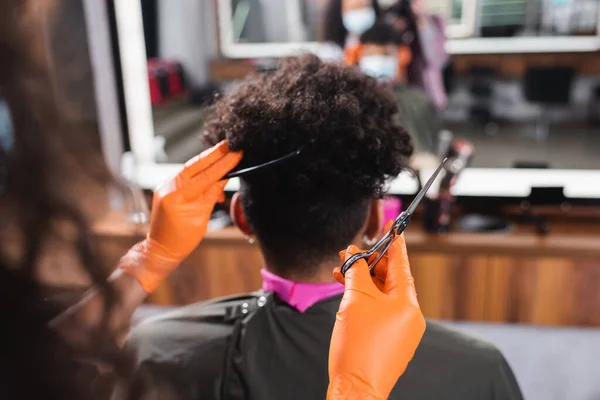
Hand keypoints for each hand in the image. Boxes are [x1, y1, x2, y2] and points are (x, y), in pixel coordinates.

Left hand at [120, 141, 241, 292]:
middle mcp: (168, 186)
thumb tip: (225, 177)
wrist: (160, 250)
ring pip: (191, 168)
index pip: (205, 176)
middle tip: (230, 142)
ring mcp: (166, 185)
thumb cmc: (181, 240)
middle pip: (196, 165)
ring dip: (208, 161)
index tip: (236, 153)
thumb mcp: (201, 217)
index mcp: (177, 196)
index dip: (223, 164)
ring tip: (225, 152)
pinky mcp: (168, 187)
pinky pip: (186, 175)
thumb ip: (212, 194)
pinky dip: (201, 172)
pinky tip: (213, 174)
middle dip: (214, 154)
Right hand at [327, 225, 425, 399]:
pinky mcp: (390, 340)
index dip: (393, 242)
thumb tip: (354, 255)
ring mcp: (401, 329)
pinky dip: (365, 299)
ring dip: (363, 281)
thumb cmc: (357, 347)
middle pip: (391, 279)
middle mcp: (410, 315)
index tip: (391, 226)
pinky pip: (380, 310)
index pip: (401, 263)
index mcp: (407, 302)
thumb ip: (356, 272)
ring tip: (341, 272)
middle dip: (369, 264)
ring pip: (383, 295)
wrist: (355, 388)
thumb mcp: (354, 300)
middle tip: (349, 253)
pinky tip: (348, 293)